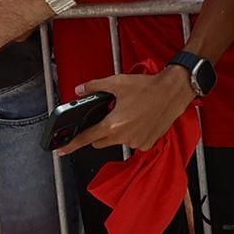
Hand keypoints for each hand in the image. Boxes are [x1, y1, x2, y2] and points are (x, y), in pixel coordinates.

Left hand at [57, 65, 198, 155]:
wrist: (172, 92)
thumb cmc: (148, 88)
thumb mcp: (117, 82)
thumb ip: (94, 86)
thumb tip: (81, 90)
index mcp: (113, 124)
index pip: (86, 138)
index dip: (71, 144)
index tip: (61, 150)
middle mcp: (124, 137)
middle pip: (100, 141)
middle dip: (98, 132)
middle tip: (107, 117)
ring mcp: (136, 142)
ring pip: (117, 141)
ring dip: (117, 132)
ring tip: (128, 114)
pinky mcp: (147, 144)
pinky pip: (133, 142)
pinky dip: (132, 134)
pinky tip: (139, 120)